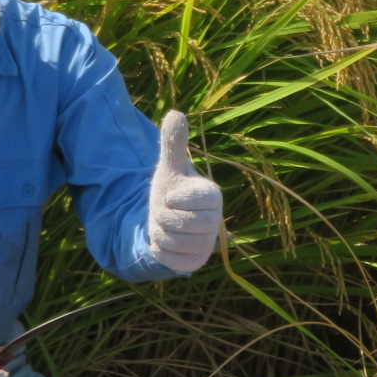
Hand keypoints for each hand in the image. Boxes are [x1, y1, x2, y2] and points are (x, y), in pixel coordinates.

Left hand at [148, 110, 222, 273]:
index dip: (174, 197)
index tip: (171, 195)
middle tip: (164, 212)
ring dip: (160, 233)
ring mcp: (207, 244)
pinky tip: (164, 242)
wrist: (166, 220)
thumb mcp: (169, 168)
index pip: (193, 199)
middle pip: (182, 223)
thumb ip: (172, 144)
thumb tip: (176, 113)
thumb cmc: (171, 191)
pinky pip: (173, 261)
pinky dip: (160, 251)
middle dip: (164, 217)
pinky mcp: (197, 262)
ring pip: (175, 242)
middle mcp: (216, 221)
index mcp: (212, 195)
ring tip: (164, 225)